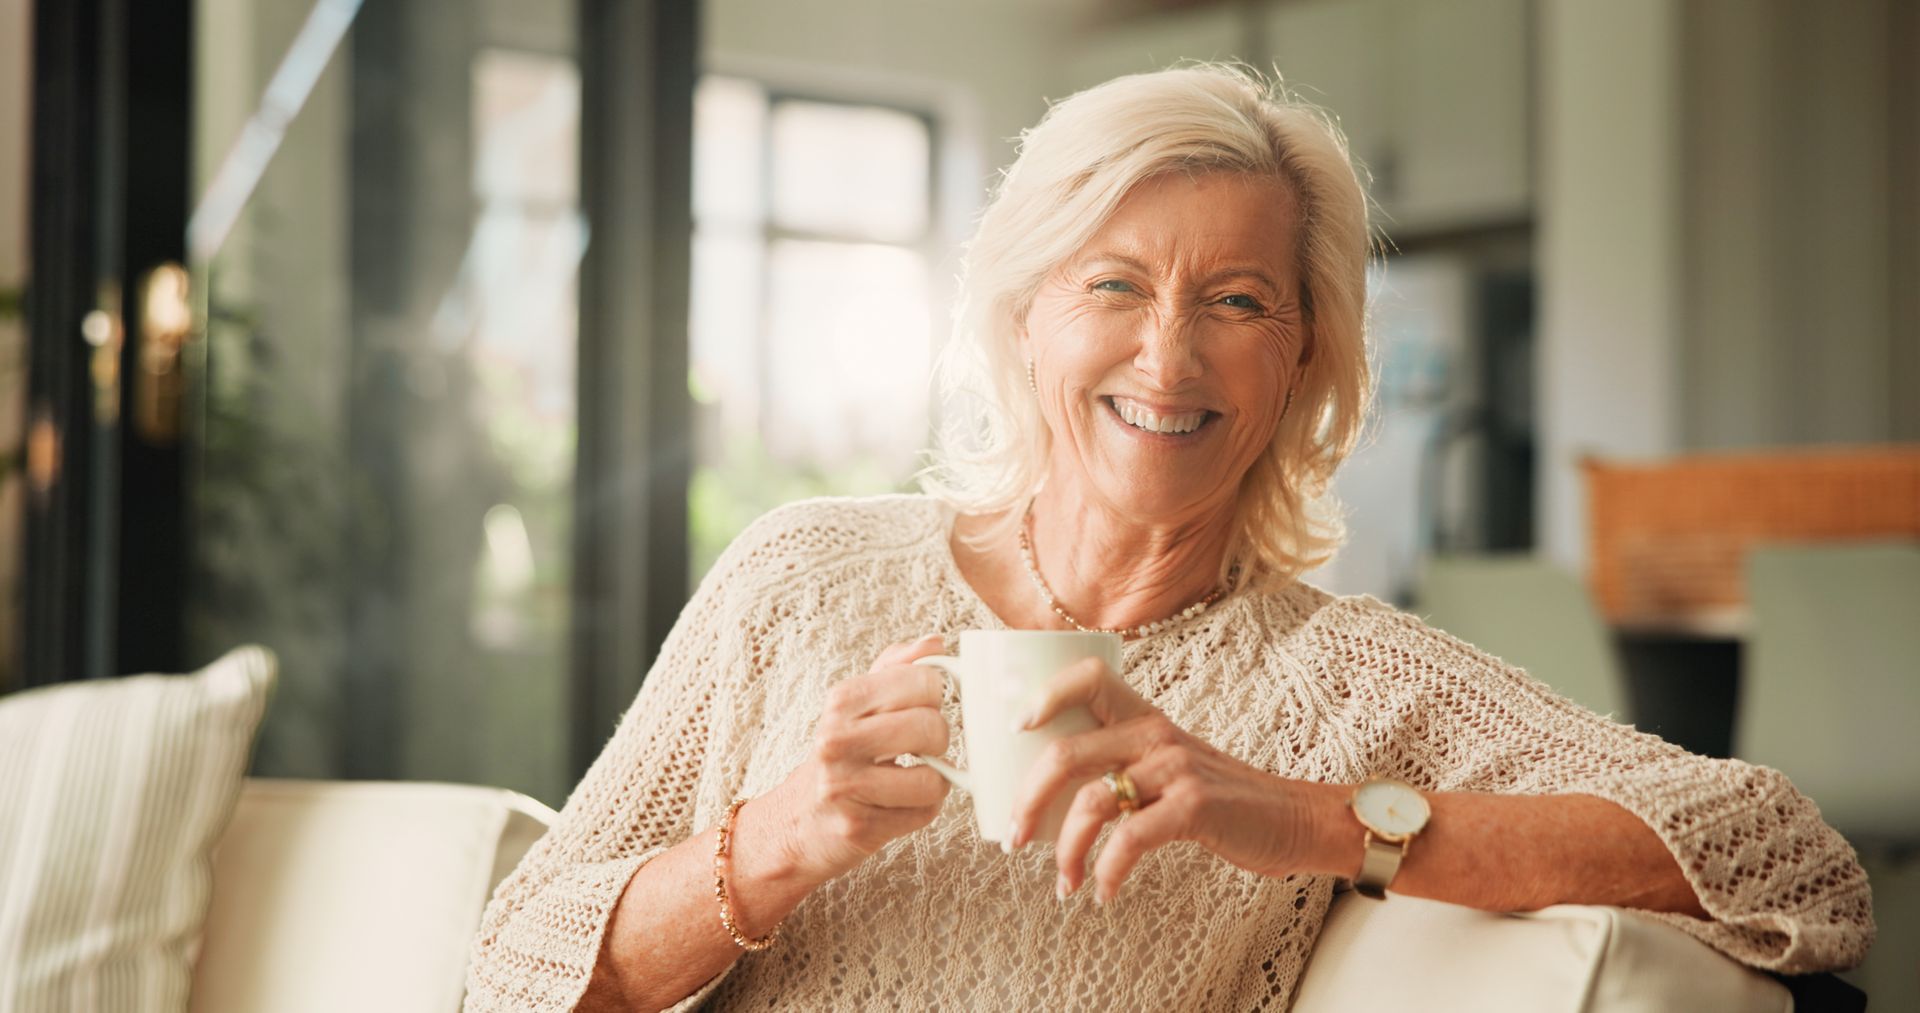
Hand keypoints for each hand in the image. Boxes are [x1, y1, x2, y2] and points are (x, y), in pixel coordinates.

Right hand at [763, 634, 951, 883]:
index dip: (935, 695)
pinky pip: (923, 814)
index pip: (923, 681)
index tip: (924, 705)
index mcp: (840, 701)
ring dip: (933, 781)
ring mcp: (844, 786)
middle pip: (930, 728)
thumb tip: (933, 642)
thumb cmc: (839, 756)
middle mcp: (836, 740)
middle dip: (938, 739)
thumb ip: (897, 668)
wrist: (797, 820)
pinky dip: (921, 810)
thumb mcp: (858, 704)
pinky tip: (899, 803)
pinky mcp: (857, 827)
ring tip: (912, 777)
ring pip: (932, 779)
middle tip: (923, 745)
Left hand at [1007, 658, 1332, 903]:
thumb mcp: (1169, 764)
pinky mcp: (1195, 806)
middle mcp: (1155, 732)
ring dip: (1065, 850)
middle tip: (1014, 837)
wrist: (1294, 818)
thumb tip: (1046, 793)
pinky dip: (1107, 872)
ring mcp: (1176, 767)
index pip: (1088, 676)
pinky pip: (1130, 840)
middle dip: (1027, 801)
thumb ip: (1122, 762)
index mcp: (1144, 716)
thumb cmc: (1222, 798)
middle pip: (1065, 754)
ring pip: (1091, 802)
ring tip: (1063, 882)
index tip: (1014, 729)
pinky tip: (1103, 891)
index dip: (1044, 694)